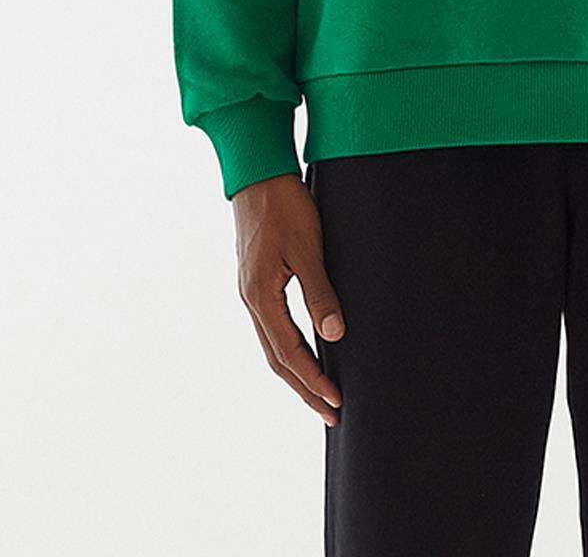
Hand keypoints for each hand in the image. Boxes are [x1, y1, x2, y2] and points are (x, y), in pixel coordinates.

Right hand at [233, 172, 345, 425]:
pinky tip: (305, 350)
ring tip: (320, 392)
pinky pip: (272, 327)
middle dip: (305, 388)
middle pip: (277, 359)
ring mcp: (251, 292)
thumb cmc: (285, 206)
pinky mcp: (257, 281)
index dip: (313, 380)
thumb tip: (336, 335)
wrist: (257, 174)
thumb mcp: (308, 248)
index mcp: (261, 297)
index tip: (336, 402)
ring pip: (273, 346)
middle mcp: (251, 301)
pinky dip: (289, 348)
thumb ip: (320, 293)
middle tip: (332, 413)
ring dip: (297, 372)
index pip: (290, 353)